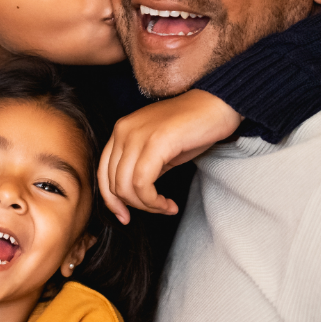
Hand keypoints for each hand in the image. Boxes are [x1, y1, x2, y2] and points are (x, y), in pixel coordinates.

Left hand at [99, 90, 242, 223]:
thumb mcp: (159, 150)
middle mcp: (123, 131)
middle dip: (134, 205)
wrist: (217, 105)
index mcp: (121, 131)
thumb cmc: (192, 128)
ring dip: (147, 205)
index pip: (103, 173)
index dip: (111, 200)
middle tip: (157, 209)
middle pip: (113, 183)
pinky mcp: (155, 142)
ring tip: (165, 207)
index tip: (125, 216)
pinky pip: (143, 183)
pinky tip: (169, 204)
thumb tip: (134, 197)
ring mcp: (137, 135)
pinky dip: (154, 200)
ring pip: (126, 186)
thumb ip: (141, 168)